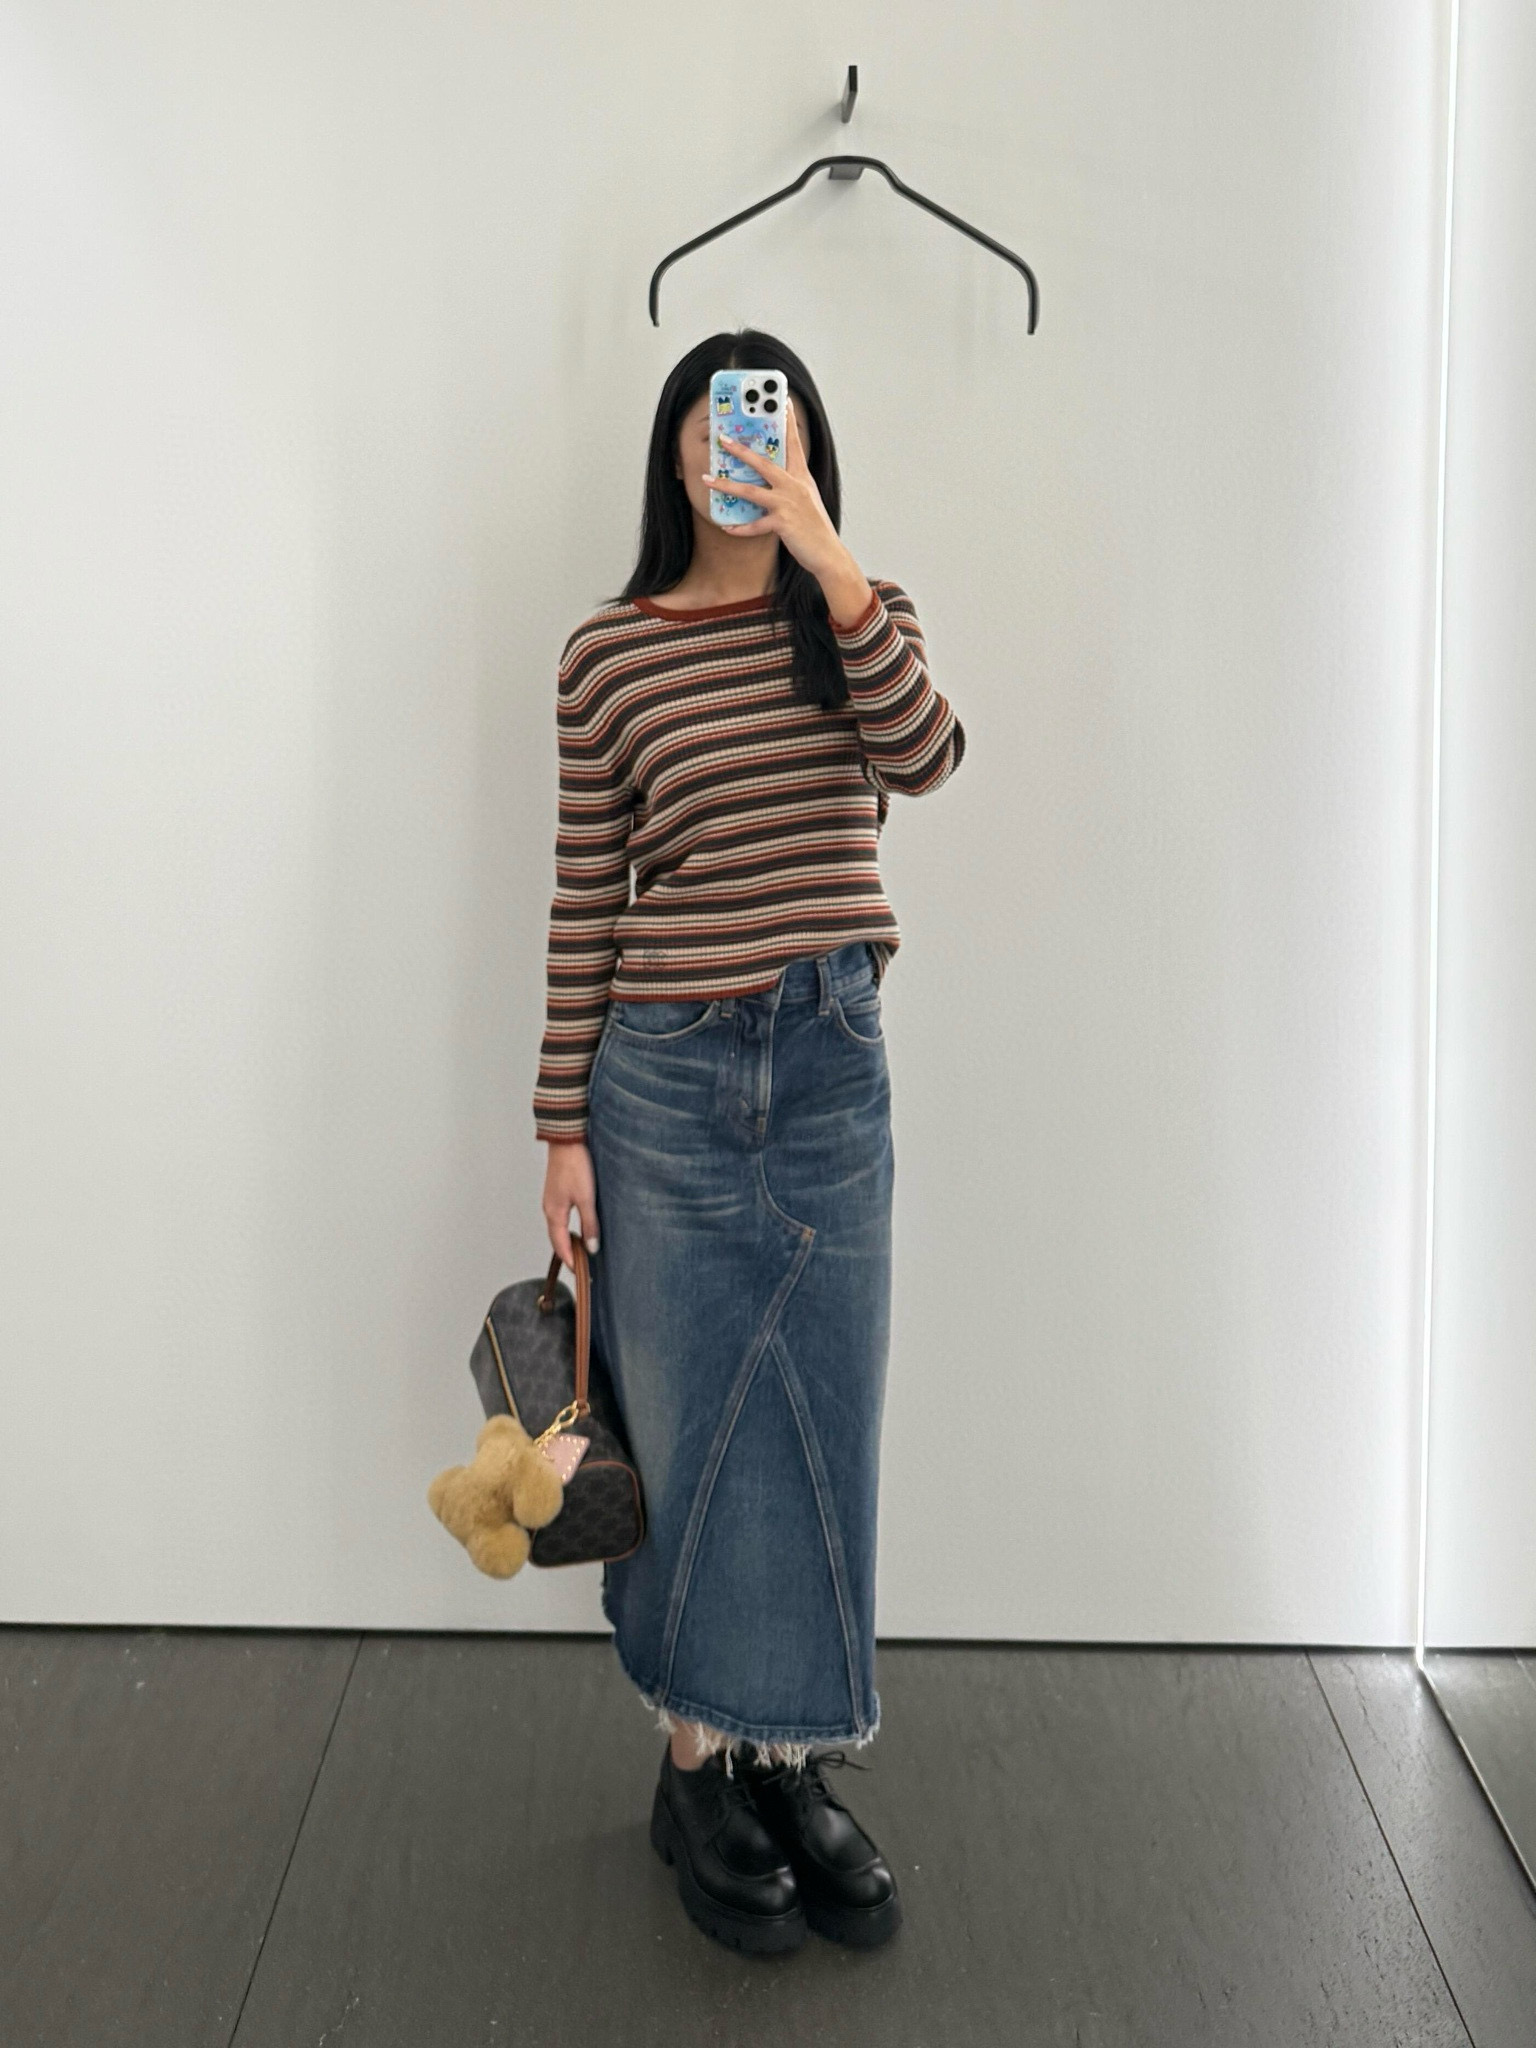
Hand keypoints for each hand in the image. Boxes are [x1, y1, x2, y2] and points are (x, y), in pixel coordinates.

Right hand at [542, 1140, 598, 1267]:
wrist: (567, 1141)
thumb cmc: (575, 1166)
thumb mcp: (587, 1198)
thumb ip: (589, 1224)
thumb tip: (591, 1248)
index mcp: (554, 1214)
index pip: (561, 1246)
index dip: (570, 1261)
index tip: (581, 1274)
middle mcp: (550, 1209)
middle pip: (557, 1239)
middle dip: (568, 1255)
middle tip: (582, 1268)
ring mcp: (552, 1201)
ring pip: (559, 1229)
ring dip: (569, 1242)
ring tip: (582, 1252)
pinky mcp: (558, 1192)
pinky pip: (561, 1218)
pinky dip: (568, 1229)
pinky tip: (579, 1228)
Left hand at [710, 400, 866, 613]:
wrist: (828, 553)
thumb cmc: (816, 529)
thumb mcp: (807, 500)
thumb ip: (791, 486)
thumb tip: (772, 479)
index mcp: (802, 478)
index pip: (794, 444)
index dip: (788, 422)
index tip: (783, 402)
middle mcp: (794, 486)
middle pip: (763, 463)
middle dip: (741, 450)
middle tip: (723, 439)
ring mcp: (788, 504)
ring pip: (751, 491)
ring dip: (726, 485)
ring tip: (708, 480)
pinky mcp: (782, 523)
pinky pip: (754, 525)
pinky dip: (739, 528)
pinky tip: (727, 527)